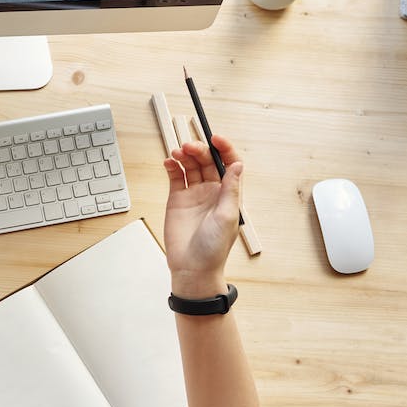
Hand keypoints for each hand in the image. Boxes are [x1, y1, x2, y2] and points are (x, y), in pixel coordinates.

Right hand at [163, 135, 242, 297]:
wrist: (192, 267)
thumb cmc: (213, 248)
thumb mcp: (228, 217)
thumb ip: (231, 190)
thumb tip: (237, 165)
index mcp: (228, 194)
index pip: (229, 164)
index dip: (224, 149)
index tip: (215, 138)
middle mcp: (212, 191)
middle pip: (207, 161)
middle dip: (199, 150)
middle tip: (189, 147)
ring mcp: (194, 194)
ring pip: (191, 166)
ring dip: (185, 156)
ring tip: (177, 153)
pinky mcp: (177, 199)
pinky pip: (176, 177)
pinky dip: (172, 166)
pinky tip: (169, 162)